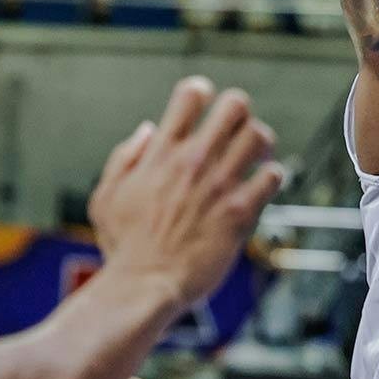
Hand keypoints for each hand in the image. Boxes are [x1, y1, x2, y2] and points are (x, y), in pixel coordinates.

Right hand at [90, 78, 282, 309]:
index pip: (190, 95)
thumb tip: (147, 130)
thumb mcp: (106, 197)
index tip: (203, 106)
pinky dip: (271, 177)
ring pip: (260, 136)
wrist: (145, 286)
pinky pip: (273, 177)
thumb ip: (124, 158)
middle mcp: (193, 162)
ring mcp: (219, 185)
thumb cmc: (125, 248)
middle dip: (239, 112)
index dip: (201, 92)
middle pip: (235, 105)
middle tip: (236, 130)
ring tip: (255, 155)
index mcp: (160, 153)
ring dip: (261, 141)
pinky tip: (261, 187)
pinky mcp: (240, 212)